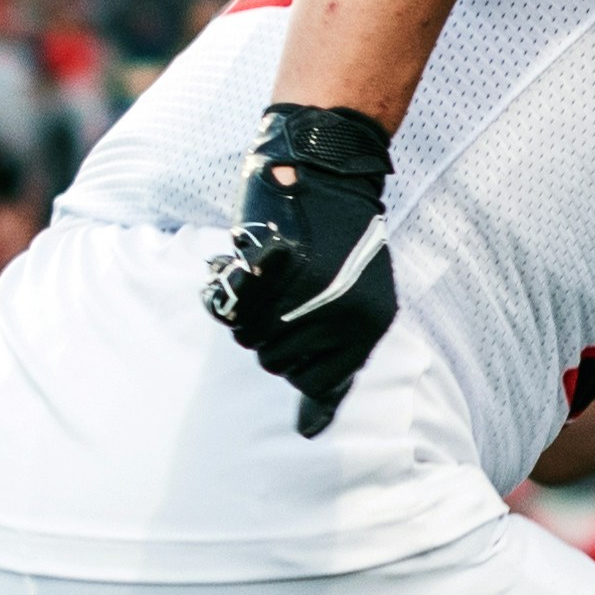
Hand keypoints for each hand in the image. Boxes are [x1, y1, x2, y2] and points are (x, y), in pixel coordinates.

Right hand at [201, 103, 398, 439]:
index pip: (314, 385)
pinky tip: (240, 267)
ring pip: (249, 338)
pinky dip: (228, 290)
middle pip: (275, 363)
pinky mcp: (272, 262)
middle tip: (277, 296)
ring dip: (247, 313)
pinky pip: (231, 306)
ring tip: (265, 278)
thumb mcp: (358, 302)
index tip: (291, 328)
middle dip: (268, 334)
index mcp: (366, 327)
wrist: (328, 164)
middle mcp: (339, 315)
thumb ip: (336, 363)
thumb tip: (310, 430)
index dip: (294, 362)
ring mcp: (305, 289)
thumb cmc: (341, 238)